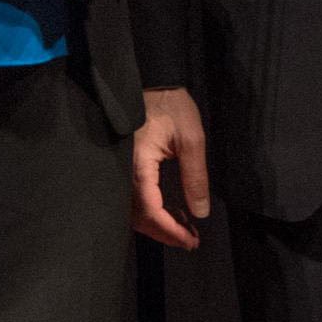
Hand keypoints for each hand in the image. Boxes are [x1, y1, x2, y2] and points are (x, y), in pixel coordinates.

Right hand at [130, 86, 210, 248]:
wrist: (153, 81)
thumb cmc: (171, 106)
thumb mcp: (191, 139)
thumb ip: (196, 177)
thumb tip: (200, 212)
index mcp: (137, 165)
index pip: (150, 210)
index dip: (170, 231)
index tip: (191, 241)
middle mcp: (123, 172)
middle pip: (138, 217)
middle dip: (164, 233)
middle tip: (191, 240)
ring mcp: (120, 170)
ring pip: (133, 211)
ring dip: (158, 224)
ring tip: (185, 229)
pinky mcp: (123, 166)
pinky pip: (133, 198)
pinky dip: (151, 211)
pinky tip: (171, 212)